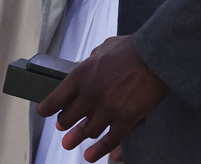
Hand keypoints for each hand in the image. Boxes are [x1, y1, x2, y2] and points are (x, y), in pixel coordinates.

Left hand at [36, 35, 167, 161]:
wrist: (154, 55)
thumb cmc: (130, 48)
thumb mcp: (103, 48)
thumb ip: (88, 60)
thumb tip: (78, 66)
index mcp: (81, 74)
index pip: (55, 98)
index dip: (48, 108)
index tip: (45, 112)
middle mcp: (90, 94)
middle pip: (68, 119)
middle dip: (65, 124)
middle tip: (63, 128)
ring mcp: (107, 109)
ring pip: (88, 131)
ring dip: (80, 137)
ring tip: (73, 142)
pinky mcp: (125, 120)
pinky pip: (108, 141)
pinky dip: (98, 151)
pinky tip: (90, 156)